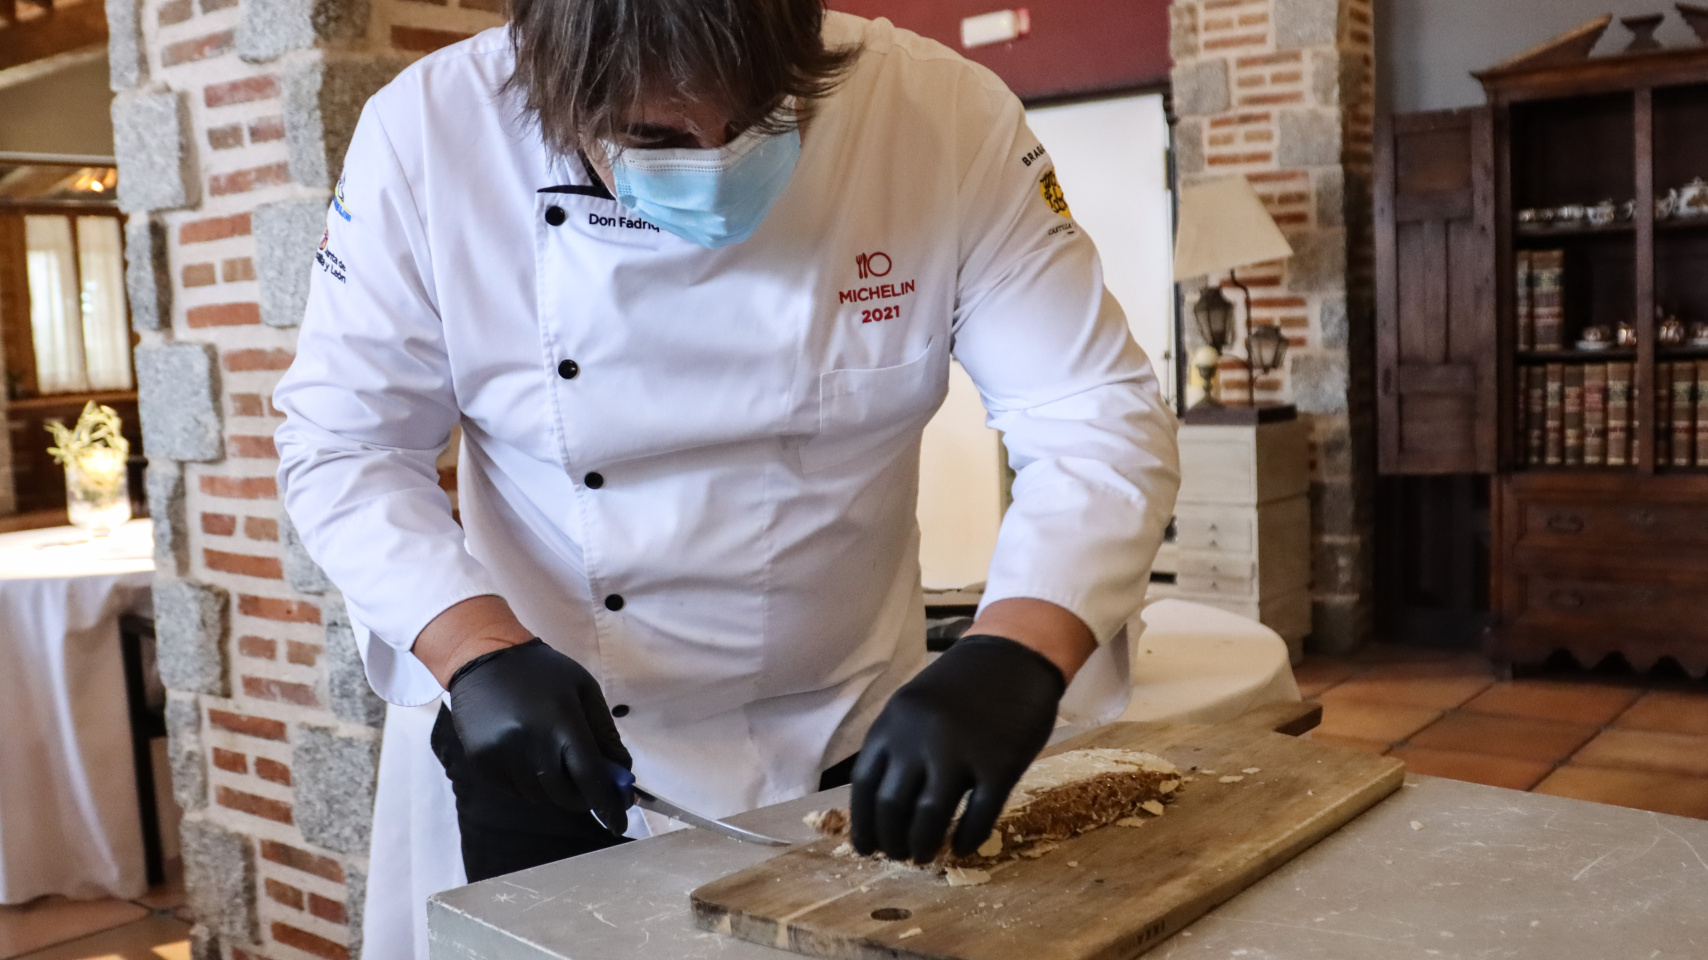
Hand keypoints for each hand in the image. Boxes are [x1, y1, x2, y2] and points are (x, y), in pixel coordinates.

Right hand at [447, 638, 632, 833]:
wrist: (483, 656)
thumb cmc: (543, 672)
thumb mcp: (584, 690)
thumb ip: (605, 734)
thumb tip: (622, 774)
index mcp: (562, 722)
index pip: (590, 777)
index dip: (608, 804)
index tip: (620, 822)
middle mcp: (530, 743)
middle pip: (565, 795)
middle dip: (583, 798)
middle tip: (588, 787)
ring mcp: (502, 755)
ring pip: (540, 797)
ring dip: (555, 791)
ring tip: (554, 762)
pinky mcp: (481, 762)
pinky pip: (515, 791)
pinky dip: (530, 786)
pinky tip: (529, 759)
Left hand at [850, 635, 1065, 862]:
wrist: (1014, 653)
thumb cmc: (962, 684)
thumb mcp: (913, 706)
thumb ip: (897, 746)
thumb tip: (883, 805)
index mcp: (892, 724)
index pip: (864, 787)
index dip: (863, 824)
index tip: (866, 847)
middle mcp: (919, 738)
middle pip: (893, 807)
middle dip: (892, 841)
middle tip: (899, 856)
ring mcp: (960, 751)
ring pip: (931, 817)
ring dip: (923, 845)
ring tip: (925, 856)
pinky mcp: (999, 763)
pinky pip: (978, 816)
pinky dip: (967, 839)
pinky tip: (964, 847)